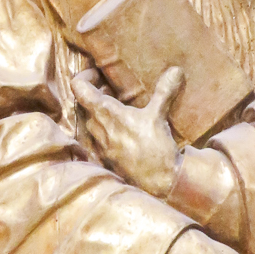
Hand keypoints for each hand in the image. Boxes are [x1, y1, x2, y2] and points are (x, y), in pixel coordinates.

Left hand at [74, 66, 181, 194]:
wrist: (157, 184)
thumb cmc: (154, 149)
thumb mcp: (159, 116)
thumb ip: (164, 91)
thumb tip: (176, 70)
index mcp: (105, 113)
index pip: (79, 87)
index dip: (85, 76)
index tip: (99, 75)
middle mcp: (96, 128)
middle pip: (84, 103)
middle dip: (96, 94)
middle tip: (113, 90)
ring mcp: (98, 145)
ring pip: (90, 121)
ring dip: (100, 113)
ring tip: (119, 110)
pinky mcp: (103, 159)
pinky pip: (97, 139)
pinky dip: (105, 131)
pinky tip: (122, 132)